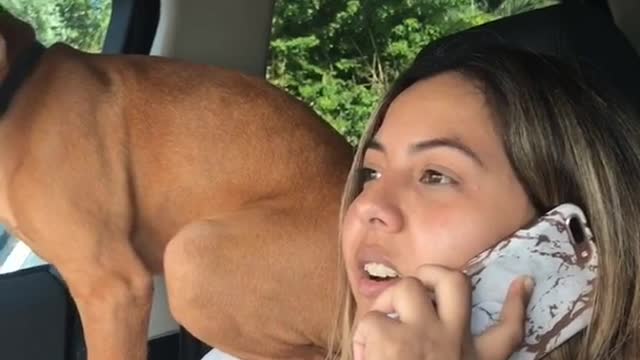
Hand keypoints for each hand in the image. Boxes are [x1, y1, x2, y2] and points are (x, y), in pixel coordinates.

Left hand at [352, 265, 532, 359]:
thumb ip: (455, 356)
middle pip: (456, 284)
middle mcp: (454, 342)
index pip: (509, 330)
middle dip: (435, 273)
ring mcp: (425, 335)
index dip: (517, 304)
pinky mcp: (393, 338)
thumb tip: (439, 332)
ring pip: (408, 287)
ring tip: (381, 319)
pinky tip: (362, 353)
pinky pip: (372, 318)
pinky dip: (362, 334)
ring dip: (389, 298)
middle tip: (420, 282)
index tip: (524, 282)